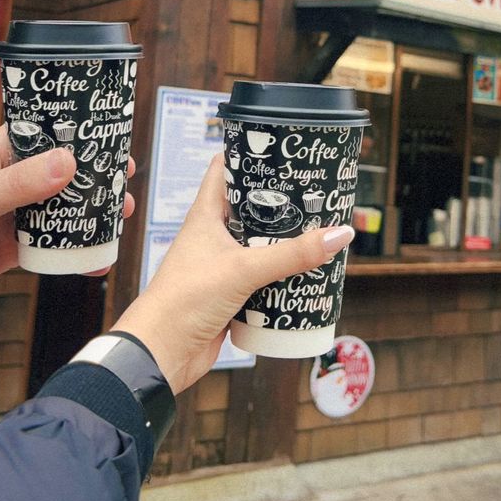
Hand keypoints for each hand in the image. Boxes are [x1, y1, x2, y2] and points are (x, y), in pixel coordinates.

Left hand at [0, 126, 135, 327]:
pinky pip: (49, 246)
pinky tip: (92, 258)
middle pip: (59, 173)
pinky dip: (73, 252)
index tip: (110, 136)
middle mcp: (6, 183)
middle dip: (93, 177)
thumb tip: (68, 162)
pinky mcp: (8, 249)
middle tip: (124, 182)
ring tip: (117, 217)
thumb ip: (21, 182)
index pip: (42, 133)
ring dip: (88, 214)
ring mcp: (8, 217)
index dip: (76, 132)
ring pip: (59, 210)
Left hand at [112, 155, 353, 394]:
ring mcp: (221, 264)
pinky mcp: (230, 293)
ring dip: (283, 240)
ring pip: (258, 244)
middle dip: (279, 202)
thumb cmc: (185, 300)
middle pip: (249, 208)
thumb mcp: (243, 270)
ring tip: (318, 228)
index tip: (279, 147)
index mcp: (206, 215)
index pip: (224, 169)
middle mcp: (212, 235)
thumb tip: (339, 234)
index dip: (248, 153)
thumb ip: (291, 254)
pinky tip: (305, 272)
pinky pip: (261, 277)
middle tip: (313, 191)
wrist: (160, 353)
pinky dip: (280, 274)